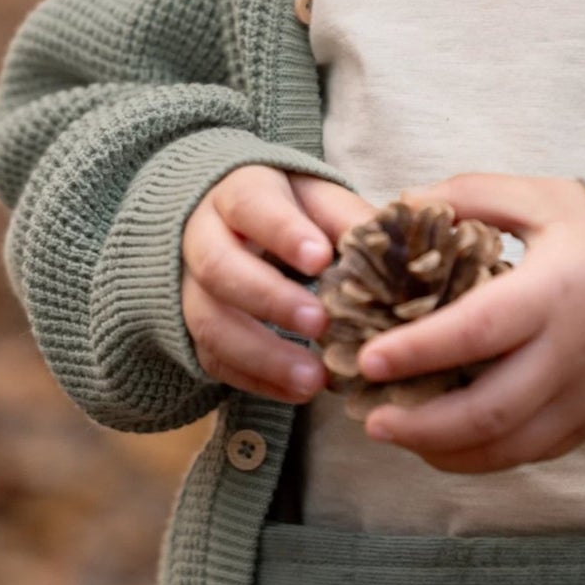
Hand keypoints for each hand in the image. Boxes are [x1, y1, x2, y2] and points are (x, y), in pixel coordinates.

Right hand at [181, 165, 376, 402]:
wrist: (234, 223)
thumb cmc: (290, 210)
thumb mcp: (319, 200)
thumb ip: (350, 220)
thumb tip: (396, 251)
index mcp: (238, 191)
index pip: (252, 206)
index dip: (284, 234)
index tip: (321, 259)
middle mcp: (201, 237)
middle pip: (220, 268)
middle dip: (270, 299)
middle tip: (319, 322)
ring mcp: (188, 286)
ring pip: (209, 321)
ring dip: (262, 355)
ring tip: (313, 379)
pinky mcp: (191, 328)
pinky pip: (212, 359)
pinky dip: (256, 380)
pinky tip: (298, 392)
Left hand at [356, 174, 584, 472]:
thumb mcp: (545, 197)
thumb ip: (471, 196)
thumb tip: (401, 206)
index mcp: (553, 293)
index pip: (476, 332)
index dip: (418, 350)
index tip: (368, 359)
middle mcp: (569, 355)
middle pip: (487, 411)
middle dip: (420, 425)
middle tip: (369, 419)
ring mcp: (584, 396)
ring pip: (506, 448)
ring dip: (443, 450)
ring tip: (396, 434)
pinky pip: (530, 453)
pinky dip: (480, 456)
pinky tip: (442, 442)